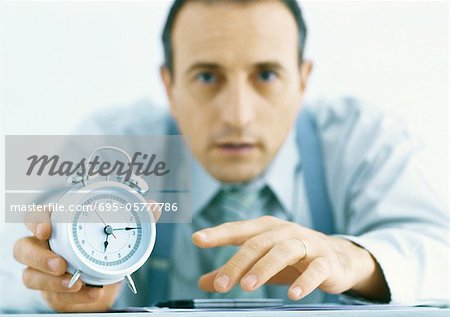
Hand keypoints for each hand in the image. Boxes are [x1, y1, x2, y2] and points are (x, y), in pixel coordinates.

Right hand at [13, 209, 120, 311]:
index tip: (46, 230)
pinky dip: (74, 296)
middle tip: (59, 264)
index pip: (34, 216)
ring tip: (76, 283)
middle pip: (23, 248)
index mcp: (55, 223)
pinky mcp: (50, 290)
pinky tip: (92, 292)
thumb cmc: (107, 242)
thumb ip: (122, 220)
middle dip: (39, 257)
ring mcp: (42, 269)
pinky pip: (54, 296)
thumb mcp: (115, 228)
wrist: (110, 273)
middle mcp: (42, 245)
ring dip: (52, 282)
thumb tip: (137, 215)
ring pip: (30, 276)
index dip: (35, 222)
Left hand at [192, 216, 388, 301]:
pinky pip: (315, 268)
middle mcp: (286, 231)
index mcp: (268, 228)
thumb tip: (203, 282)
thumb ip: (235, 269)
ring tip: (247, 286)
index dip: (218, 233)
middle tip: (220, 284)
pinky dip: (304, 281)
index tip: (197, 239)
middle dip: (237, 263)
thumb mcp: (262, 262)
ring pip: (284, 251)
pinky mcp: (326, 260)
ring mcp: (307, 244)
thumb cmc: (293, 258)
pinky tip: (292, 295)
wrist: (339, 258)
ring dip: (264, 268)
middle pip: (258, 243)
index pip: (239, 229)